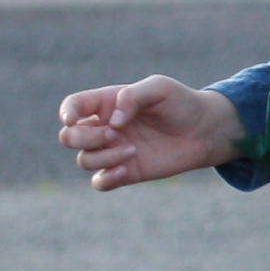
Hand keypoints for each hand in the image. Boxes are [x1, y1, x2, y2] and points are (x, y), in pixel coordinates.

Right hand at [57, 75, 245, 188]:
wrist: (203, 130)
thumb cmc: (180, 103)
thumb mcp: (158, 88)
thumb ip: (132, 97)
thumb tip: (112, 121)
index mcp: (107, 103)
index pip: (73, 106)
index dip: (66, 112)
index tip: (71, 119)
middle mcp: (105, 127)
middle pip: (69, 137)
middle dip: (86, 137)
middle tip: (115, 133)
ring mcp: (113, 151)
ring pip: (84, 160)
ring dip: (103, 156)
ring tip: (133, 150)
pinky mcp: (125, 172)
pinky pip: (100, 182)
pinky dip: (105, 179)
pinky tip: (124, 170)